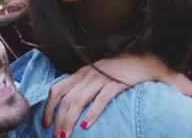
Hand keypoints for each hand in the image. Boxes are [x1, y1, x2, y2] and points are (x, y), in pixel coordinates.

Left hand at [43, 53, 178, 137]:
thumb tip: (69, 105)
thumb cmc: (120, 71)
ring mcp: (102, 78)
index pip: (57, 89)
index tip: (46, 122)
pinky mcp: (116, 84)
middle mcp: (88, 74)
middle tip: (56, 136)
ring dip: (69, 120)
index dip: (49, 107)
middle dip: (58, 120)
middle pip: (66, 99)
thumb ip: (84, 85)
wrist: (145, 61)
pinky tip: (86, 125)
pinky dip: (92, 113)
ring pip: (79, 101)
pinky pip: (101, 100)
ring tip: (66, 135)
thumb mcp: (97, 75)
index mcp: (81, 72)